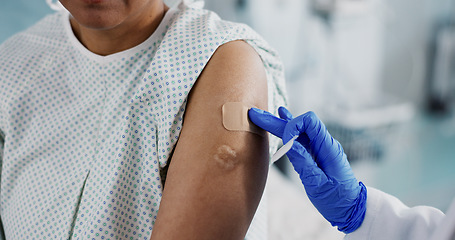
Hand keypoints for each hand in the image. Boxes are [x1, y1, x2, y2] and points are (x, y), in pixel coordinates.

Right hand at [248, 107, 366, 232]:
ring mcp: (320, 148)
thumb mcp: (317, 184)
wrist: (351, 208)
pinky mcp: (316, 154)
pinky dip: (289, 129)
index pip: (309, 122)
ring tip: (261, 116)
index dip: (293, 126)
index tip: (284, 141)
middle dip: (277, 121)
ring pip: (298, 130)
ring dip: (279, 124)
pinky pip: (301, 138)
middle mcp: (324, 144)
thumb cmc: (337, 199)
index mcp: (328, 148)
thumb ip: (303, 162)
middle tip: (255, 114)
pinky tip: (282, 117)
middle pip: (300, 124)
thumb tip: (289, 143)